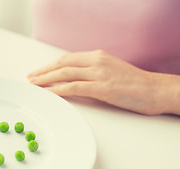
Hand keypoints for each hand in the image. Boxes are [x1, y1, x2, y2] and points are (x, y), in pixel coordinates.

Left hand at [28, 50, 179, 115]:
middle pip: (62, 63)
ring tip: (35, 85)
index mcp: (97, 56)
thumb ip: (91, 73)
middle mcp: (97, 61)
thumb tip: (72, 81)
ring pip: (66, 73)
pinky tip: (50, 93)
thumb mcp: (109, 71)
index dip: (49, 65)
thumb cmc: (133, 84)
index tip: (38, 72)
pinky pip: (75, 87)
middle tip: (30, 78)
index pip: (67, 58)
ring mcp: (100, 74)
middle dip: (43, 71)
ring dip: (47, 79)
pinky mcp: (103, 88)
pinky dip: (59, 89)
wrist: (155, 90)